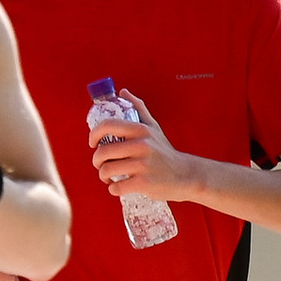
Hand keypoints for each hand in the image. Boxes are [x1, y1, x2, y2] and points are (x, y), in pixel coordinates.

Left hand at [87, 90, 193, 204]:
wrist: (186, 174)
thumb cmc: (165, 151)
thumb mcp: (154, 128)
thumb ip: (138, 109)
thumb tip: (123, 92)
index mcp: (141, 130)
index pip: (107, 126)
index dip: (94, 134)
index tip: (93, 143)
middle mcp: (142, 145)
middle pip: (102, 152)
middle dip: (96, 161)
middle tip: (101, 165)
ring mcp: (143, 165)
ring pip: (106, 170)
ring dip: (103, 176)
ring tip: (109, 177)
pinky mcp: (144, 183)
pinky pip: (116, 187)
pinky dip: (114, 189)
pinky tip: (119, 186)